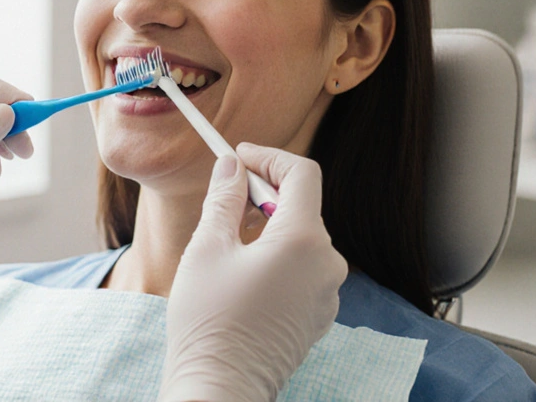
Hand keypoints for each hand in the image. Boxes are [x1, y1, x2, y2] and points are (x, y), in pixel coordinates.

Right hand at [159, 143, 347, 401]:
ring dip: (269, 227)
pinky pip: (302, 270)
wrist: (221, 387)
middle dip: (264, 193)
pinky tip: (242, 272)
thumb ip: (224, 199)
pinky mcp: (318, 315)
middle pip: (302, 207)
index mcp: (304, 240)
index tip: (239, 156)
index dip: (269, 158)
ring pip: (301, 240)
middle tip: (225, 195)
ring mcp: (327, 293)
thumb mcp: (208, 247)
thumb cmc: (209, 319)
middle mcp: (327, 264)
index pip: (302, 174)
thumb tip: (232, 166)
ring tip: (227, 239)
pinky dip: (276, 258)